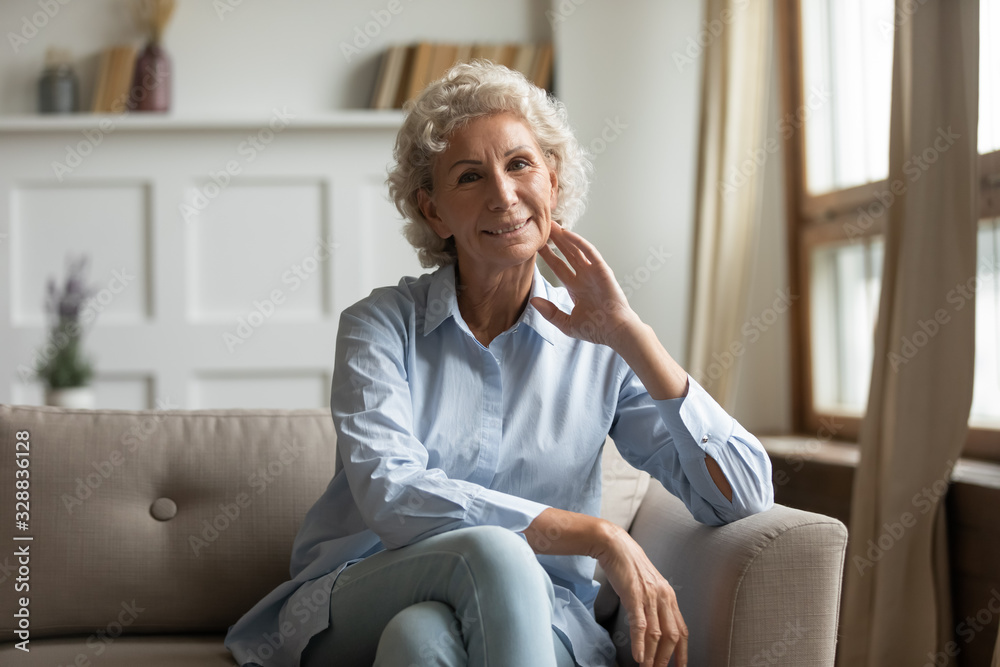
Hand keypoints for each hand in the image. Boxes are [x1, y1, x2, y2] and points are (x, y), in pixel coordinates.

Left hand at [534, 222, 688, 400]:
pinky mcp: (602, 270)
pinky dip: (579, 242)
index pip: (559, 267)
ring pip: (576, 250)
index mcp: (576, 288)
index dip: (548, 256)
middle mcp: (584, 277)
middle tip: (542, 228)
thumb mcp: (567, 324)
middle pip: (567, 254)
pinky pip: (589, 252)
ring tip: (552, 226)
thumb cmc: (596, 329)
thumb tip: (533, 301)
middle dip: (555, 242)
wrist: (615, 331)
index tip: (536, 247)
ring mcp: (593, 272)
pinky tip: (567, 234)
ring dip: (565, 238)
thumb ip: (550, 312)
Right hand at [597, 525, 688, 666]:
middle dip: (667, 658)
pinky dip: (640, 643)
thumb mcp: (647, 584)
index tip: (680, 666)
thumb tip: (653, 622)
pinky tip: (639, 656)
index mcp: (668, 596)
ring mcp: (650, 597)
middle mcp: (663, 597)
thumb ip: (654, 601)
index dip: (682, 651)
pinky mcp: (634, 596)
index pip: (682, 630)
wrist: (615, 545)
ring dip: (653, 655)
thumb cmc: (629, 565)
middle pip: (672, 636)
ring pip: (657, 634)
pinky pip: (640, 625)